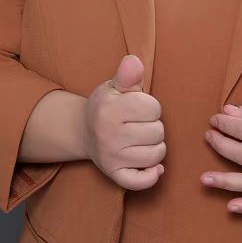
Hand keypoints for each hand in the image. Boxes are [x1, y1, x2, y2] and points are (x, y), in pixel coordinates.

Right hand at [83, 54, 166, 190]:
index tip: (138, 108)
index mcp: (110, 109)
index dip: (150, 106)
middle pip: (158, 132)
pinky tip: (154, 166)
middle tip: (138, 124)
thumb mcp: (115, 86)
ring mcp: (111, 157)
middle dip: (153, 126)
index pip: (153, 108)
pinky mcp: (114, 175)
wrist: (83, 131)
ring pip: (156, 154)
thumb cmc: (107, 106)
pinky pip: (141, 182)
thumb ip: (128, 74)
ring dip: (155, 146)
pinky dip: (152, 175)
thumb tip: (133, 61)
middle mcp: (108, 135)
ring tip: (142, 139)